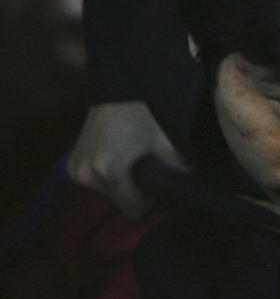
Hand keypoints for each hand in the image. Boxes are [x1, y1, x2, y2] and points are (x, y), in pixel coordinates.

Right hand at [67, 101, 185, 218]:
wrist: (121, 87)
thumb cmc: (146, 113)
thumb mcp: (169, 144)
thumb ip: (179, 172)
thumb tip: (189, 189)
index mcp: (110, 172)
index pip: (133, 211)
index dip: (151, 203)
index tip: (159, 187)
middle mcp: (86, 174)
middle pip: (119, 205)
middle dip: (136, 194)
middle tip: (149, 173)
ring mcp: (75, 169)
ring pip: (106, 195)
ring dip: (121, 187)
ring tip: (134, 164)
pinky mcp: (70, 164)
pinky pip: (94, 184)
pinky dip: (107, 178)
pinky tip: (119, 160)